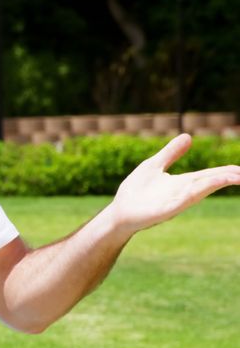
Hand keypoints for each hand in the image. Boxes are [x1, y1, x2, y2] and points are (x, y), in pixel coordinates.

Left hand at [108, 134, 239, 233]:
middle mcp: (183, 192)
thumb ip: (171, 152)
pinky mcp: (164, 210)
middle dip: (229, 177)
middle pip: (210, 183)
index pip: (210, 175)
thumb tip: (188, 136)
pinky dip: (193, 194)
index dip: (227, 171)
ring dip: (216, 184)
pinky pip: (181, 202)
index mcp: (183, 182)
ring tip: (235, 176)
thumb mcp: (154, 165)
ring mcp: (175, 202)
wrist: (119, 211)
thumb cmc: (136, 191)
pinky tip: (203, 187)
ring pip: (200, 191)